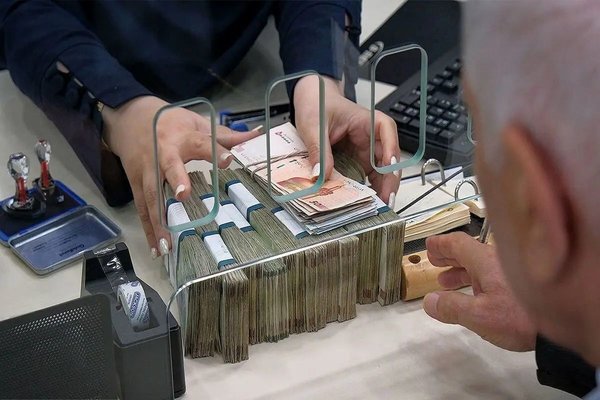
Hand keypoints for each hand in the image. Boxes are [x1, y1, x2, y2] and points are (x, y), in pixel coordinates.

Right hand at [102, 96, 259, 257]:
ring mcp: (147, 170)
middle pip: (169, 166)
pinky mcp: (137, 183)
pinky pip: (143, 208)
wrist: (130, 118)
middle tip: (184, 195)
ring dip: (159, 219)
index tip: (229, 160)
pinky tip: (157, 249)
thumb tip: (256, 135)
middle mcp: (163, 153)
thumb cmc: (171, 122)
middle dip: (176, 179)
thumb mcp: (197, 122)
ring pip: (152, 195)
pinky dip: (149, 229)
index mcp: (184, 137)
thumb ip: (225, 135)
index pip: (202, 142)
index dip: (216, 150)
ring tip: (168, 243)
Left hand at [293, 75, 400, 204]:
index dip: (391, 149)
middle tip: (386, 199)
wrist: (311, 101)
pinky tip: (365, 203)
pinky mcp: (357, 161)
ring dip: (380, 189)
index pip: (387, 131)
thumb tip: (320, 176)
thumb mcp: (313, 126)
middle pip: (388, 157)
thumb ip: (318, 150)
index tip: (389, 166)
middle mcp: (371, 137)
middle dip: (389, 179)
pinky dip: (366, 189)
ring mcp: (365, 150)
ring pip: (380, 171)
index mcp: (366, 120)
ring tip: (378, 207)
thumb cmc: (317, 104)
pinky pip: (366, 177)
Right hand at [423, 232, 536, 351]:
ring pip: (480, 264)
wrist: (561, 325)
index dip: (441, 244)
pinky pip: (490, 274)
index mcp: (485, 260)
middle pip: (468, 252)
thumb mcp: (478, 315)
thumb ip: (451, 307)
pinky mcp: (519, 284)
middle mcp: (497, 260)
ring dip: (460, 270)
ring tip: (446, 281)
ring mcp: (510, 271)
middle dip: (449, 256)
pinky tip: (472, 293)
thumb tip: (429, 301)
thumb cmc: (519, 317)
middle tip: (434, 259)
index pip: (457, 243)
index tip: (429, 245)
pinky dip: (475, 279)